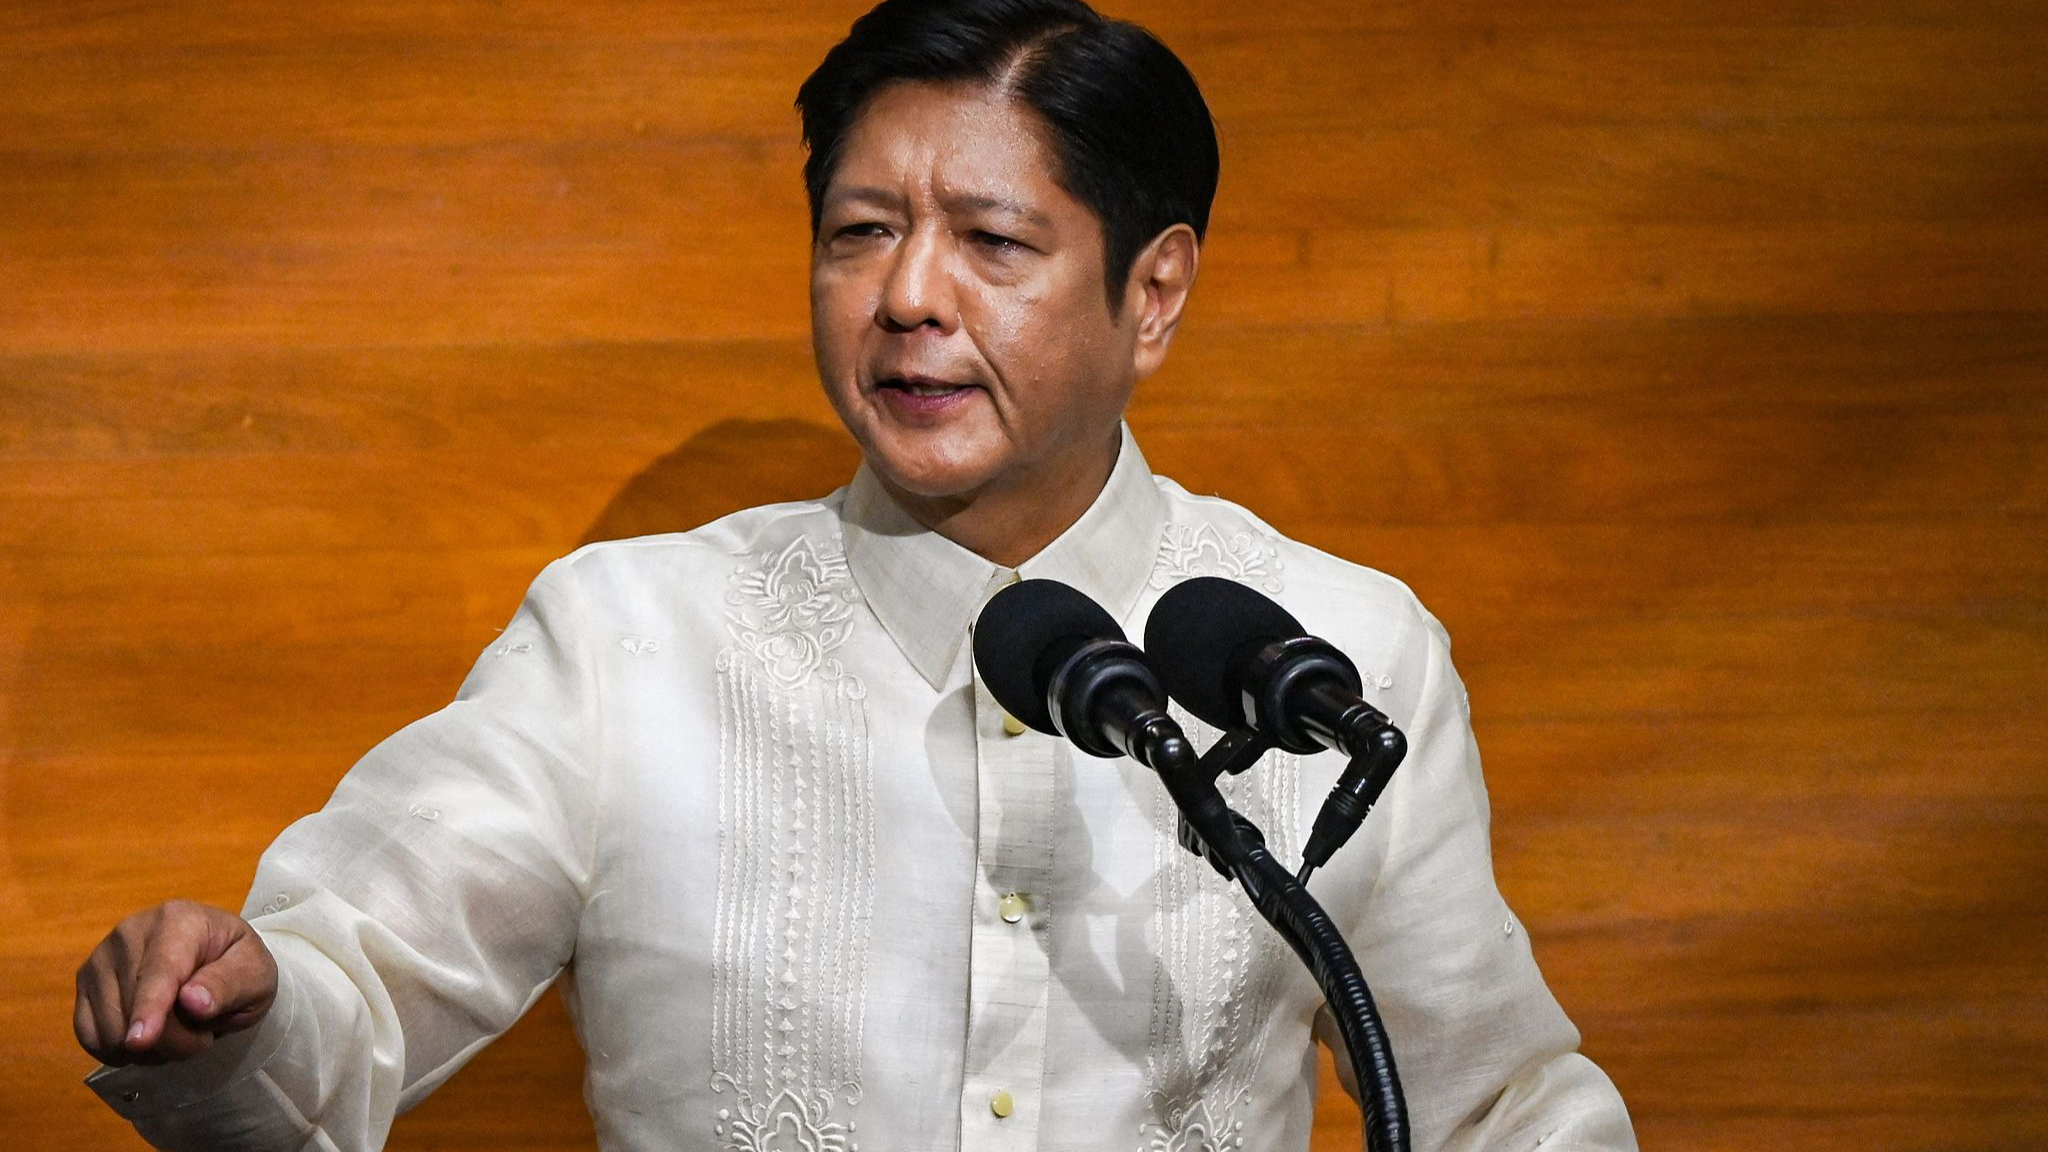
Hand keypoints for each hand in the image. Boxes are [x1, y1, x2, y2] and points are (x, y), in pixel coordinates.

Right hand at [74, 899, 277, 1066]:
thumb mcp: (256, 974)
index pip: (160, 971)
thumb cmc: (239, 965)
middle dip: (174, 1041)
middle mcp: (129, 932)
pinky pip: (89, 1035)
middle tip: (203, 1035)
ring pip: (110, 1029)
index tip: (140, 1041)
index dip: (150, 1008)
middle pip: (136, 1008)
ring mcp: (100, 958)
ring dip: (150, 1049)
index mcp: (178, 920)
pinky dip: (119, 1051)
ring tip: (179, 1031)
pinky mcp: (83, 985)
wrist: (215, 960)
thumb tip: (192, 1001)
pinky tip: (148, 1038)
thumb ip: (229, 985)